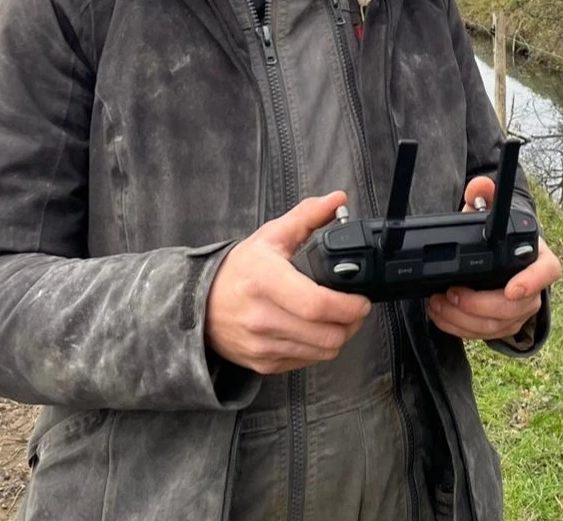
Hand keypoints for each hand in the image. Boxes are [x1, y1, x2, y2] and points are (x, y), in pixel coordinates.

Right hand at [205, 191, 371, 374]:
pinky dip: (319, 348)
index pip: (315, 304)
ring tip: (341, 318)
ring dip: (340, 336)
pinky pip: (306, 361)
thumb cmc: (239, 269)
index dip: (348, 306)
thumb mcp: (271, 235)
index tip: (362, 300)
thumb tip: (338, 200)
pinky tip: (317, 330)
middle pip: (326, 334)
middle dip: (352, 323)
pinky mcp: (264, 363)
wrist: (201, 303)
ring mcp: (262, 344)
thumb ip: (307, 215)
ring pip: (321, 352)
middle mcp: (262, 317)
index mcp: (265, 280)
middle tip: (357, 308)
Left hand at [427, 176, 561, 341]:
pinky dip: (460, 328)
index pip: (548, 271)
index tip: (511, 290)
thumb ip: (482, 197)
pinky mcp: (503, 325)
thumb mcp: (488, 214)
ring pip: (498, 325)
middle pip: (516, 307)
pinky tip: (441, 315)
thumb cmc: (496, 236)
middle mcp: (534, 287)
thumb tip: (479, 186)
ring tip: (438, 303)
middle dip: (480, 304)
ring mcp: (520, 311)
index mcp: (537, 257)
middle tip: (452, 293)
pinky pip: (485, 334)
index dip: (532, 282)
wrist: (497, 258)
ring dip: (464, 319)